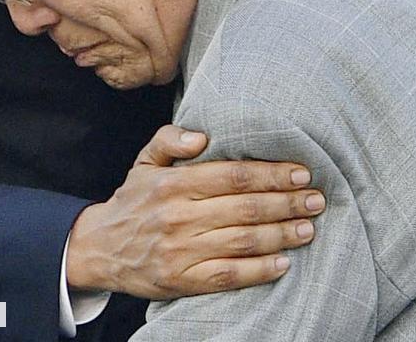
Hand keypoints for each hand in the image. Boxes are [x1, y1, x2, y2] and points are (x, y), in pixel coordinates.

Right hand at [67, 124, 325, 298]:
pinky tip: (283, 262)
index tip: (301, 172)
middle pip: (245, 208)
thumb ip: (171, 139)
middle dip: (286, 202)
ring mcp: (183, 251)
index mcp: (175, 183)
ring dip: (280, 235)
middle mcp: (181, 216)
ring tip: (308, 227)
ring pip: (241, 242)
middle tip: (316, 199)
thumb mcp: (145, 160)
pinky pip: (228, 277)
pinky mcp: (183, 281)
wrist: (98, 248)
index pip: (234, 175)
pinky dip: (258, 271)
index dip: (271, 173)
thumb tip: (202, 133)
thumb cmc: (134, 199)